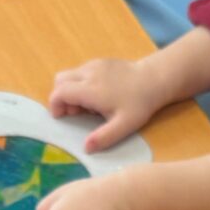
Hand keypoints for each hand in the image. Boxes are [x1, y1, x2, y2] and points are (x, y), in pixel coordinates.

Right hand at [46, 57, 164, 152]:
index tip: (63, 117)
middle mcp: (87, 73)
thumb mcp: (124, 125)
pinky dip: (80, 83)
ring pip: (69, 75)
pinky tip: (98, 94)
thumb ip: (104, 137)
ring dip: (71, 90)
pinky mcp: (100, 62)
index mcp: (90, 89)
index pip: (59, 93)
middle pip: (59, 81)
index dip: (55, 106)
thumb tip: (86, 148)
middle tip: (76, 112)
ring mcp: (93, 64)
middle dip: (61, 97)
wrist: (154, 79)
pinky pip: (80, 71)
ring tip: (89, 104)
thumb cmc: (139, 104)